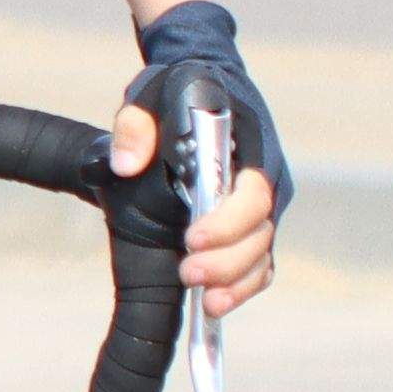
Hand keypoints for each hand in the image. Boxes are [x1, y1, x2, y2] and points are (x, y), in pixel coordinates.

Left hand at [112, 0, 288, 318]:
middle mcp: (267, 180)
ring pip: (262, 255)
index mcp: (250, 147)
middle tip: (188, 273)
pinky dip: (242, 288)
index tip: (192, 237)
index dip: (229, 222)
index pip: (255, 193)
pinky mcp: (251, 227)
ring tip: (205, 302)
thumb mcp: (150, 92)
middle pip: (261, 233)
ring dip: (237, 282)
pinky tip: (214, 306)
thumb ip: (134, 125)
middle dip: (228, 261)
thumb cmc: (180, 89)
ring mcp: (263, 207)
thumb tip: (126, 164)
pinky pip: (257, 265)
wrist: (207, 85)